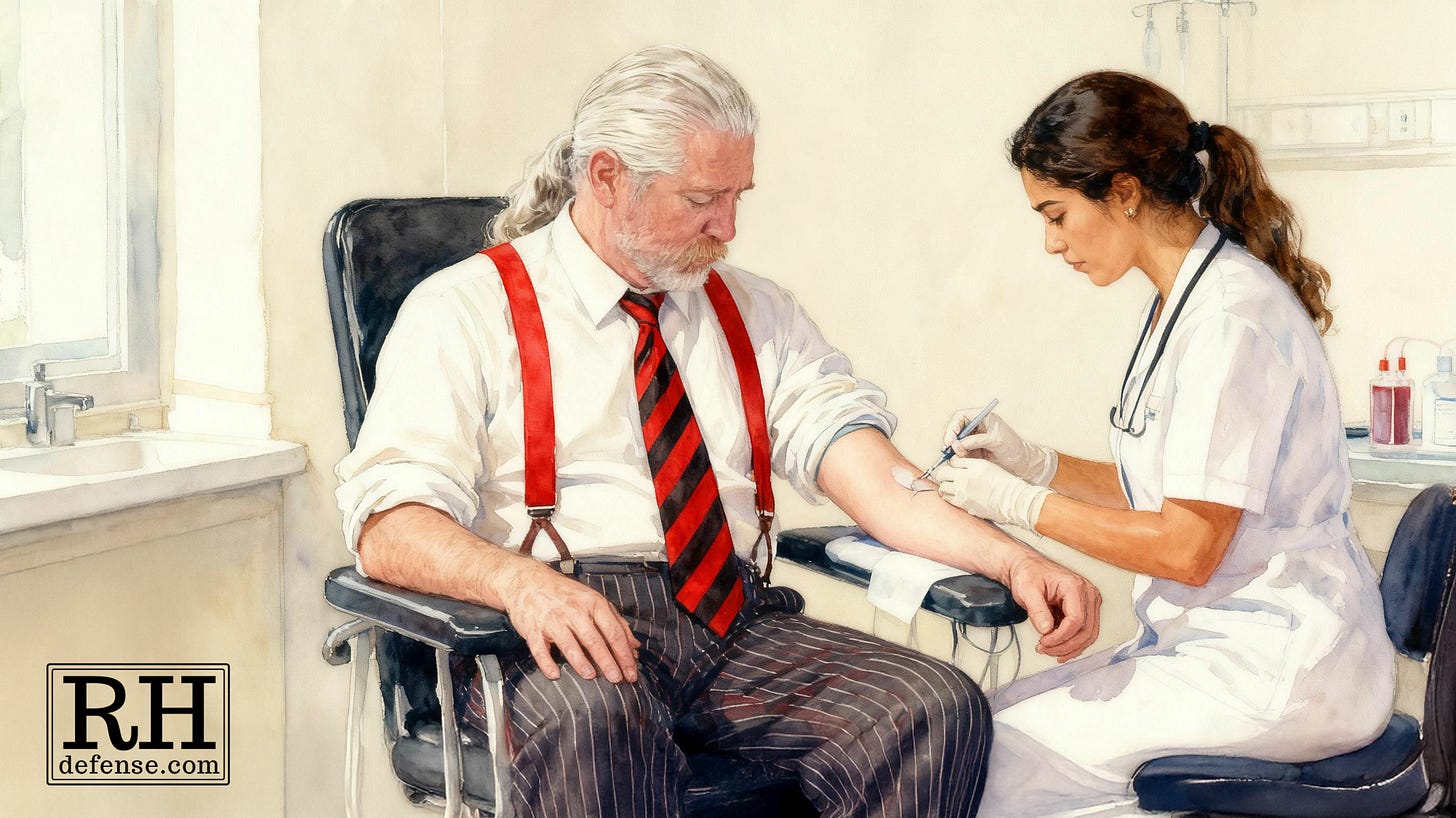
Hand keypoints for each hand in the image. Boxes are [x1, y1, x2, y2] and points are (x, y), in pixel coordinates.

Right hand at [494, 557, 641, 683]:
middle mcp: (574, 611)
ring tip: (591, 676)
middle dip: (607, 662)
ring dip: (581, 663)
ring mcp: (553, 620)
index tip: (631, 671)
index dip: (624, 654)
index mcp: (593, 603)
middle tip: (617, 679)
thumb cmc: (564, 593)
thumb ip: (616, 622)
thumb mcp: (594, 600)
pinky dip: (547, 664)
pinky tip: (556, 675)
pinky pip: (540, 650)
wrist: (527, 581)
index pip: (613, 632)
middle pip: (594, 640)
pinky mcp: (534, 630)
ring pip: (570, 645)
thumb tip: (635, 646)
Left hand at [934, 457, 1052, 530]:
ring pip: (942, 488)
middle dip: (942, 473)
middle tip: (946, 475)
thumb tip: (954, 463)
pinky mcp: (964, 506)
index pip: (952, 461)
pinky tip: (956, 495)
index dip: (951, 463)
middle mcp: (965, 479)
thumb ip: (970, 463)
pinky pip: (948, 500)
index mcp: (973, 467)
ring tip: (952, 486)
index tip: (953, 466)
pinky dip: (949, 496)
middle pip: (941, 473)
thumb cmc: (1003, 483)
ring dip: (945, 486)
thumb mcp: (987, 466)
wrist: (1012, 500)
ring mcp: (963, 494)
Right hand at [943, 407, 1057, 485]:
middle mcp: (976, 427)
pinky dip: (959, 457)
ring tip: (962, 457)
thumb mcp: (994, 440)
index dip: (953, 427)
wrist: (1022, 463)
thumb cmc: (1013, 447)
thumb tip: (956, 444)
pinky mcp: (973, 452)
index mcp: (982, 418)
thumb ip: (975, 441)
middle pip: (956, 430)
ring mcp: (974, 440)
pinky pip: (961, 453)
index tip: (950, 440)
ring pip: (956, 442)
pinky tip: (962, 461)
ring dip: (955, 450)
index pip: (961, 417)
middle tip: (950, 451)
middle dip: (952, 440)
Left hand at [1005, 552, 1101, 661]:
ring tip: (1049, 650)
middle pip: (1086, 631)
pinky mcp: (1085, 609)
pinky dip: (1072, 643)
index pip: (1076, 620)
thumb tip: (1046, 630)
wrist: (1027, 566)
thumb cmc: (1028, 573)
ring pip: (1088, 635)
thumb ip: (1037, 610)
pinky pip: (1084, 632)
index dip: (1060, 637)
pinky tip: (1058, 648)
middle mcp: (1087, 593)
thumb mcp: (1026, 590)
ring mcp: (1088, 601)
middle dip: (1065, 646)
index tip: (1044, 642)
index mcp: (1075, 586)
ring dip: (1070, 648)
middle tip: (1045, 649)